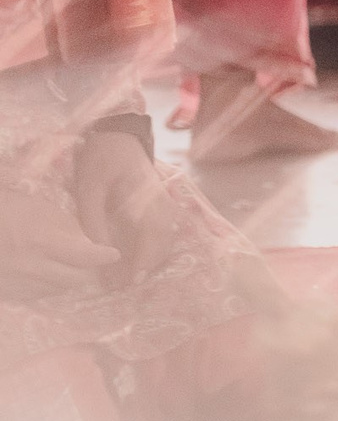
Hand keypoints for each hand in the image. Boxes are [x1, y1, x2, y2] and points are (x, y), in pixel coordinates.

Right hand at [0, 191, 119, 300]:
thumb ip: (62, 226)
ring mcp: (15, 283)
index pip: (86, 257)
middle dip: (88, 272)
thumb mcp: (35, 208)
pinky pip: (32, 296)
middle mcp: (30, 267)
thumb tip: (85, 241)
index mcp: (40, 242)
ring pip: (55, 290)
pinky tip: (41, 275)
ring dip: (65, 280)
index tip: (112, 254)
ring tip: (65, 267)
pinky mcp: (5, 292)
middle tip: (91, 263)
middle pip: (75, 280)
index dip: (104, 257)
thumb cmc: (3, 209)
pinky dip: (42, 287)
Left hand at [71, 130, 177, 282]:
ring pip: (164, 239)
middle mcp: (162, 203)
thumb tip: (100, 252)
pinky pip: (160, 232)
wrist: (118, 135)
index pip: (152, 237)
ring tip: (125, 276)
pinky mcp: (159, 204)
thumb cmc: (102, 158)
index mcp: (147, 198)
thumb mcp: (89, 189)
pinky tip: (133, 257)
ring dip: (149, 258)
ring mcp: (164, 203)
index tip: (128, 282)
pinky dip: (150, 248)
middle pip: (163, 242)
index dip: (143, 261)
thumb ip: (94, 220)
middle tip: (122, 286)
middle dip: (145, 266)